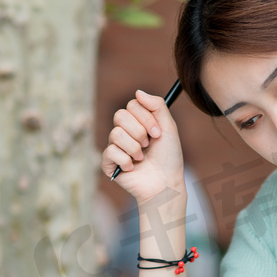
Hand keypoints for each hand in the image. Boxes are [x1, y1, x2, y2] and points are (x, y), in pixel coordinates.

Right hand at [101, 90, 184, 204]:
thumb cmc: (169, 157)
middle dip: (139, 132)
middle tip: (149, 144)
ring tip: (142, 158)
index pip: (131, 105)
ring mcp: (115, 147)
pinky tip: (133, 168)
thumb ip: (157, 106)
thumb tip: (137, 91)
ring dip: (134, 148)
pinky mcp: (108, 163)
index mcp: (137, 122)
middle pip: (119, 116)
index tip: (157, 133)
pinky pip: (110, 152)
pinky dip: (126, 161)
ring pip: (115, 134)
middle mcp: (124, 132)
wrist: (166, 184)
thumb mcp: (169, 128)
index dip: (145, 118)